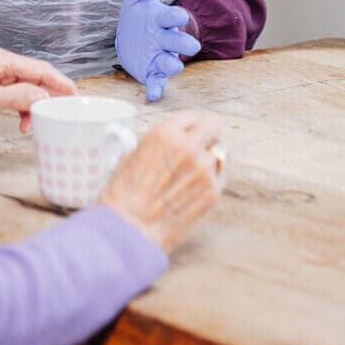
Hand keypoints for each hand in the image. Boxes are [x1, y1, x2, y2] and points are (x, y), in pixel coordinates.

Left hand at [0, 47, 76, 156]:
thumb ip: (17, 97)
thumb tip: (45, 97)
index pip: (40, 68)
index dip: (61, 83)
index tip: (77, 97)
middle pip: (36, 76)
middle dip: (52, 94)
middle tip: (68, 112)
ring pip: (27, 88)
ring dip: (37, 105)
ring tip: (39, 124)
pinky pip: (15, 97)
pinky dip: (24, 110)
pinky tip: (23, 124)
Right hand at [99, 112, 222, 254]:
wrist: (131, 228)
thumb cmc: (125, 195)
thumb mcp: (131, 156)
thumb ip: (154, 144)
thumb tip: (164, 142)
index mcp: (164, 133)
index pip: (191, 116)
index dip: (191, 124)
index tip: (192, 130)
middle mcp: (187, 146)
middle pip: (213, 126)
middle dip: (209, 134)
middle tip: (204, 143)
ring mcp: (203, 168)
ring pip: (219, 153)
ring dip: (210, 159)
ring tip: (194, 173)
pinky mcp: (212, 191)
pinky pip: (220, 176)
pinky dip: (211, 179)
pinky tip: (195, 189)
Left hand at [115, 0, 200, 101]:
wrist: (133, 36)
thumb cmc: (139, 16)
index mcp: (164, 20)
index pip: (174, 17)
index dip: (176, 17)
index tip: (179, 17)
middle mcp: (166, 39)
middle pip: (179, 42)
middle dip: (185, 45)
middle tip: (191, 47)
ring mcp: (161, 56)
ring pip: (171, 63)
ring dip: (172, 65)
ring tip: (172, 66)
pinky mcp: (152, 71)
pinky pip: (157, 81)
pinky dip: (156, 88)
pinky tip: (153, 95)